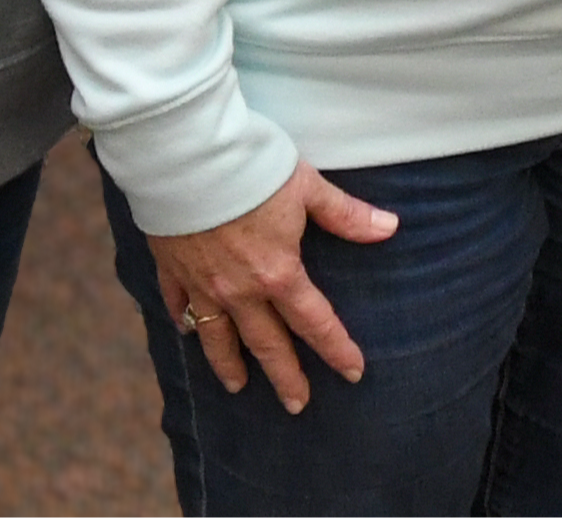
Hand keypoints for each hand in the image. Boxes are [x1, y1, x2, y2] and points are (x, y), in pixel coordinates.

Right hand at [146, 165, 400, 412]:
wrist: (186, 157)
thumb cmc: (251, 167)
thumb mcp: (307, 187)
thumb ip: (345, 215)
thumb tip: (390, 228)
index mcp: (278, 273)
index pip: (314, 322)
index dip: (336, 348)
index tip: (352, 372)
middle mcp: (238, 290)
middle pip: (266, 343)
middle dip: (284, 376)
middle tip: (296, 404)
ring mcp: (201, 284)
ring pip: (217, 337)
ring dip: (229, 365)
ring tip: (238, 387)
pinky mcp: (171, 268)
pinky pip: (177, 304)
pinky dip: (184, 321)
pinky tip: (188, 331)